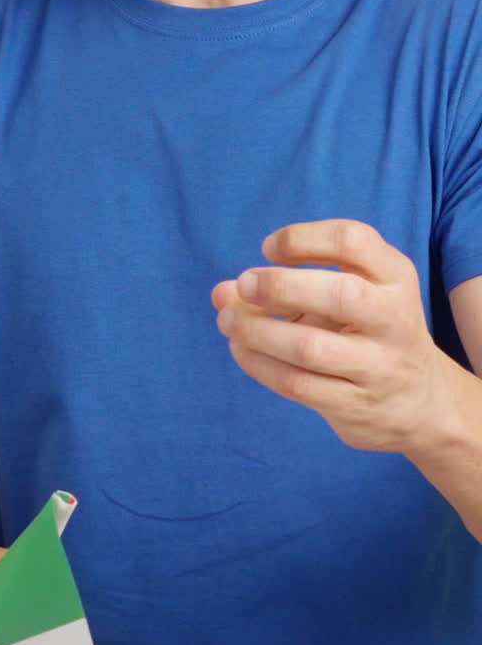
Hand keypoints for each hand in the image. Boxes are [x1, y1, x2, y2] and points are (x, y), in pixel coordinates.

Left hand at [211, 218, 445, 453]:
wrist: (423, 402)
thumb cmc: (370, 329)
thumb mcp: (349, 293)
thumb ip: (288, 281)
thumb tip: (221, 292)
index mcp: (395, 277)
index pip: (353, 241)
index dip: (303, 239)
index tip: (270, 248)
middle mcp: (393, 318)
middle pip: (339, 294)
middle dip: (280, 286)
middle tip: (243, 283)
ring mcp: (378, 366)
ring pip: (310, 348)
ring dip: (257, 331)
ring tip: (227, 319)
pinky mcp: (356, 405)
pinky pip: (298, 384)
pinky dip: (259, 364)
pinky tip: (241, 349)